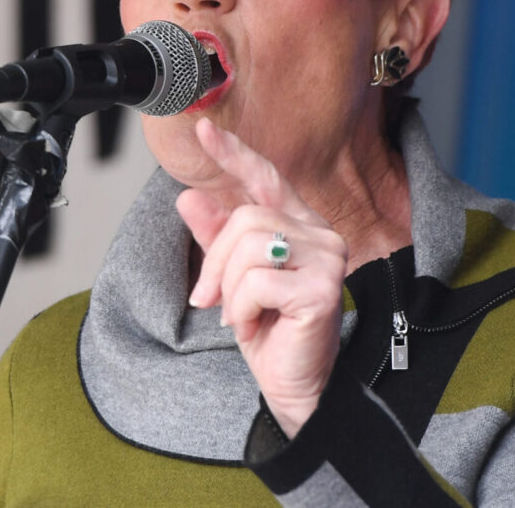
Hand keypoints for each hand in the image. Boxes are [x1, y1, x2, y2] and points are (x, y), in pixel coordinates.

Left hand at [177, 118, 348, 437]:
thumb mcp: (231, 280)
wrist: (295, 385)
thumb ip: (215, 238)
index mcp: (299, 224)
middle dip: (215, 263)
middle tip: (210, 300)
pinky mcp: (322, 287)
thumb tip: (187, 196)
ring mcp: (326, 258)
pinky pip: (256, 282)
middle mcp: (320, 233)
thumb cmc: (270, 331)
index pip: (265, 178)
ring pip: (248, 247)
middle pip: (245, 219)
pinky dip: (241, 309)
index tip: (203, 129)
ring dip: (229, 289)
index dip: (234, 154)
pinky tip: (256, 326)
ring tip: (240, 315)